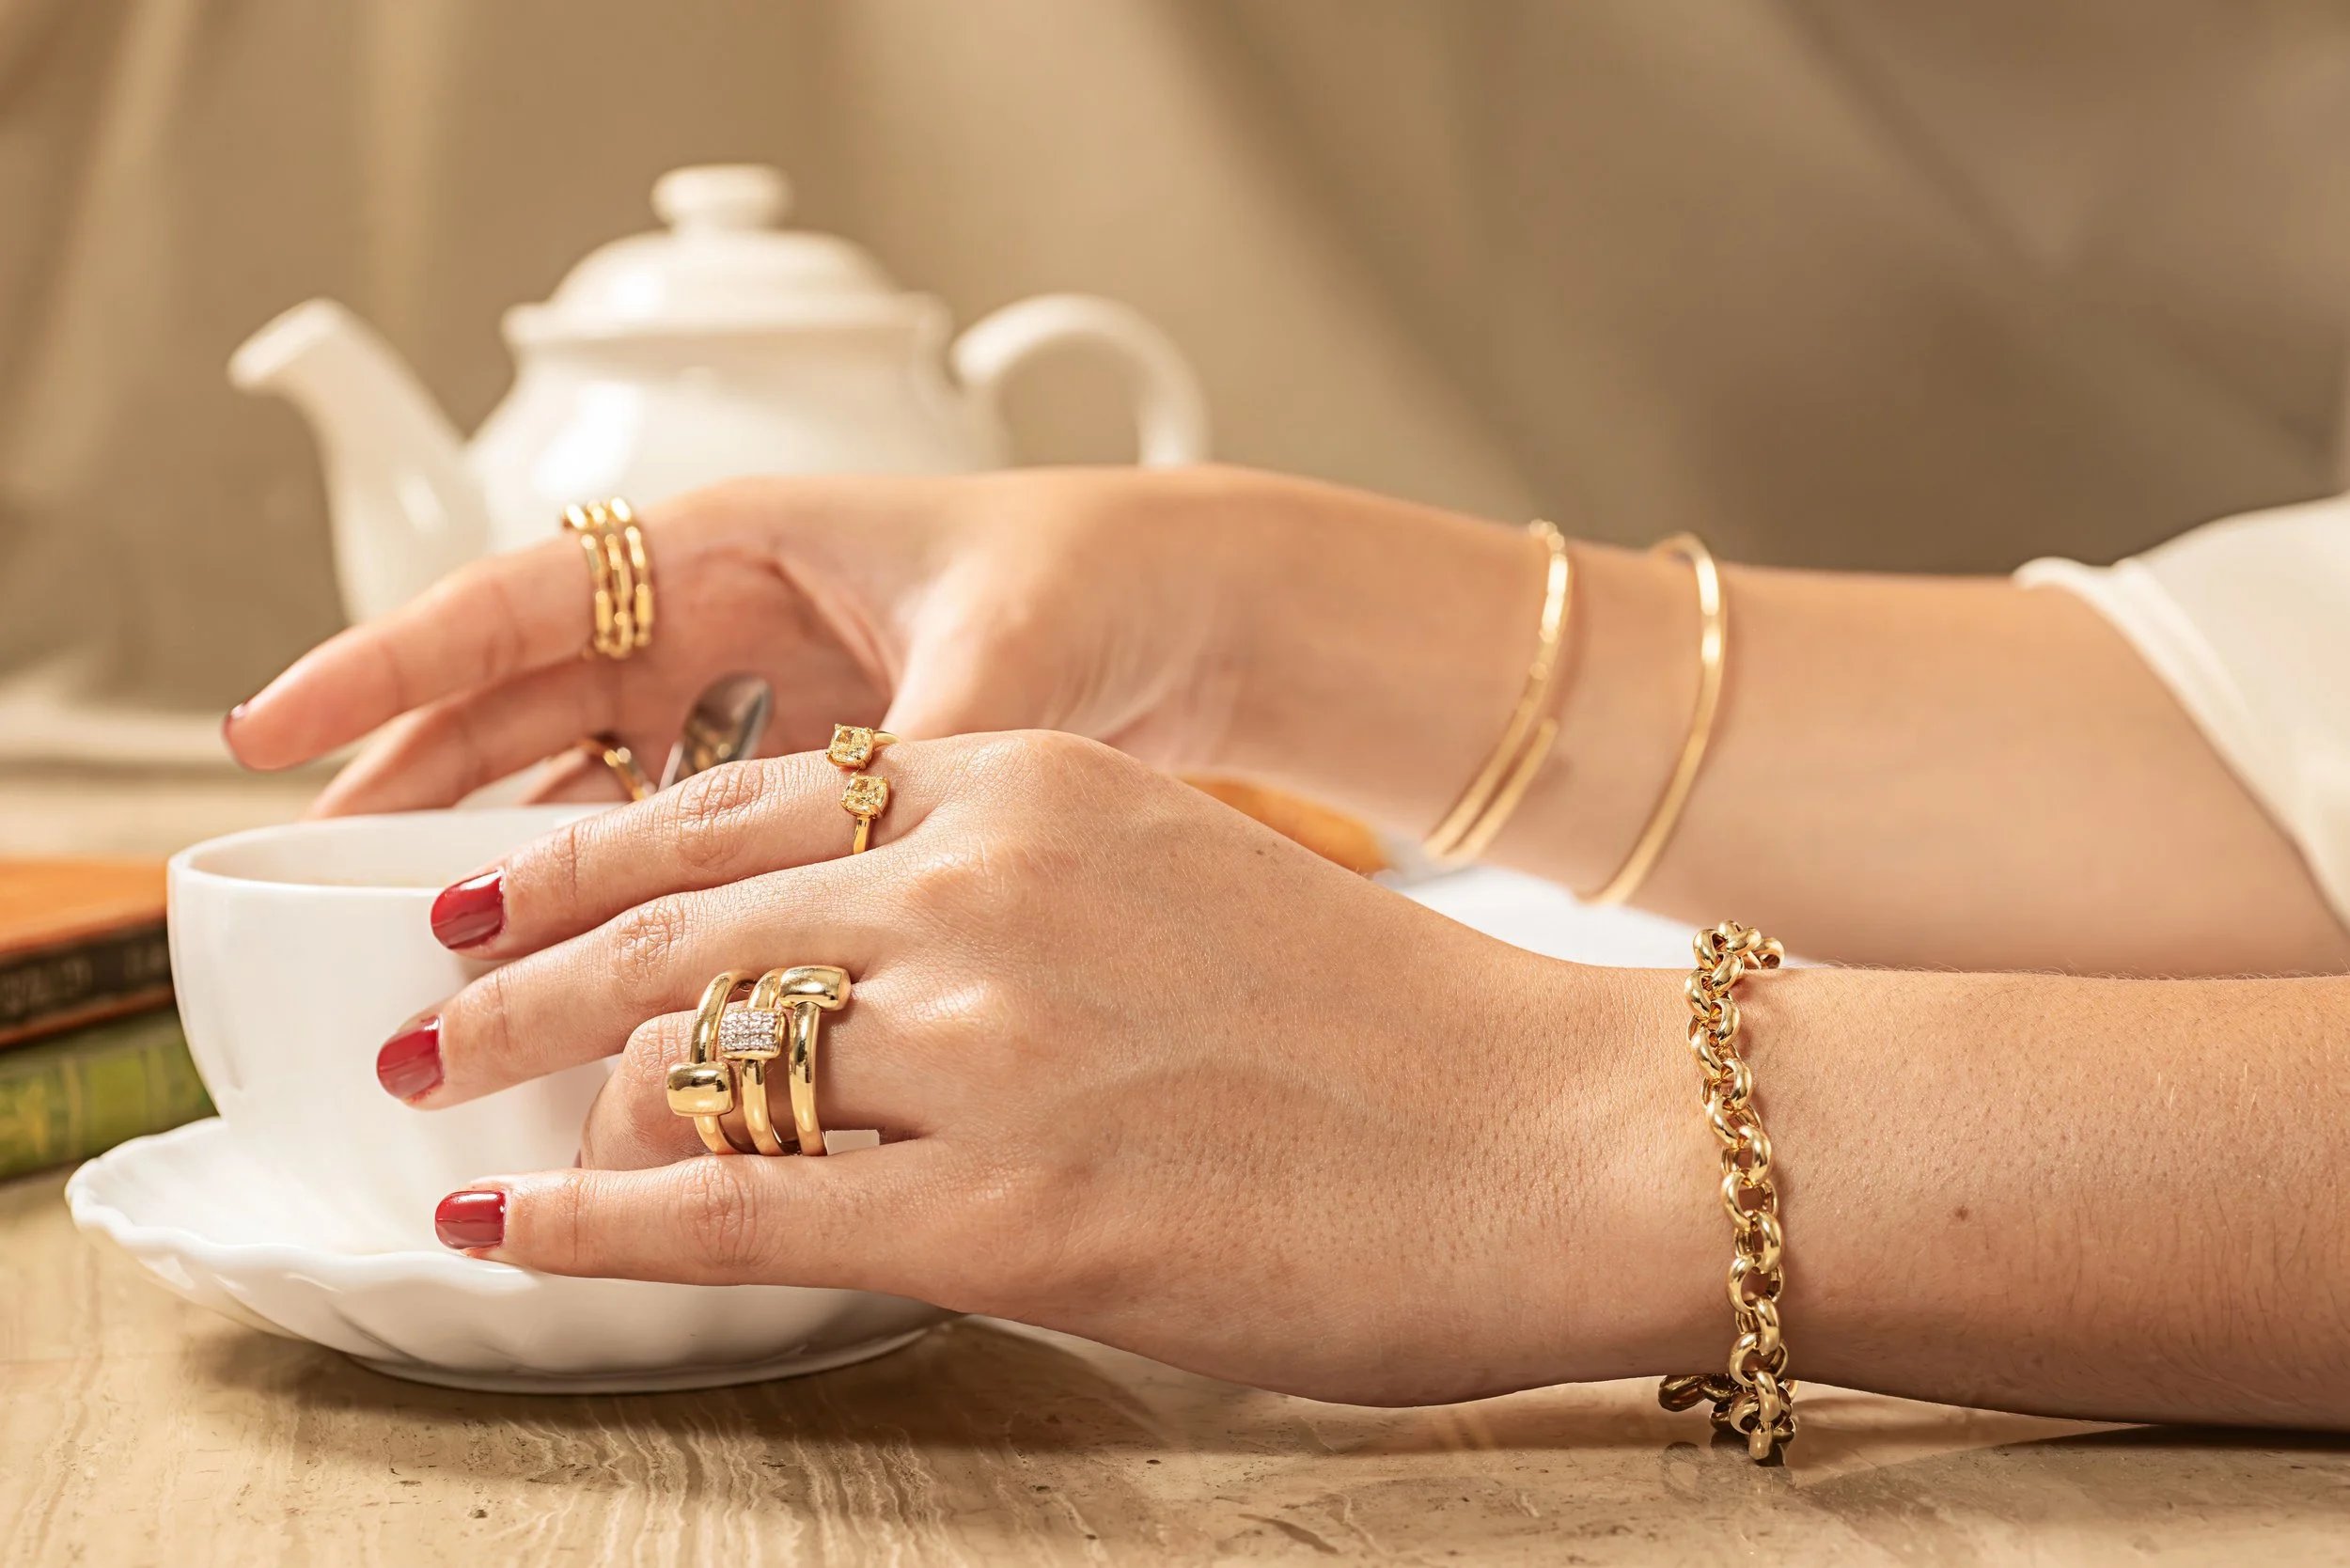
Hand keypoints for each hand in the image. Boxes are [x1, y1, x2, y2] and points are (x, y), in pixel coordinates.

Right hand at [220, 466, 1540, 835]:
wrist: (1201, 618)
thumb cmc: (1099, 583)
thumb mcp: (992, 665)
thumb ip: (906, 761)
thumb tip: (845, 869)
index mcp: (736, 548)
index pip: (519, 597)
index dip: (388, 665)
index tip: (268, 723)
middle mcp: (723, 622)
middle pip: (524, 702)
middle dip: (419, 783)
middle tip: (312, 883)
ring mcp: (754, 701)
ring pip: (587, 778)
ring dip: (507, 851)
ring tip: (420, 949)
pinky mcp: (801, 777)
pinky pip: (671, 831)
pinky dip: (619, 891)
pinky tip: (577, 967)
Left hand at [392, 731, 1632, 1405]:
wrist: (1555, 1130)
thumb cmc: (1394, 1022)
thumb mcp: (1183, 880)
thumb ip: (1017, 883)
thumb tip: (866, 948)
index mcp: (1036, 785)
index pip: (752, 794)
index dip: (601, 845)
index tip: (512, 880)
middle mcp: (990, 884)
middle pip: (683, 905)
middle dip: (522, 953)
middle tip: (431, 991)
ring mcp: (991, 1046)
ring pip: (695, 1043)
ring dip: (543, 1077)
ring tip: (455, 1100)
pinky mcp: (1010, 1209)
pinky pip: (741, 1204)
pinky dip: (601, 1216)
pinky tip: (521, 1226)